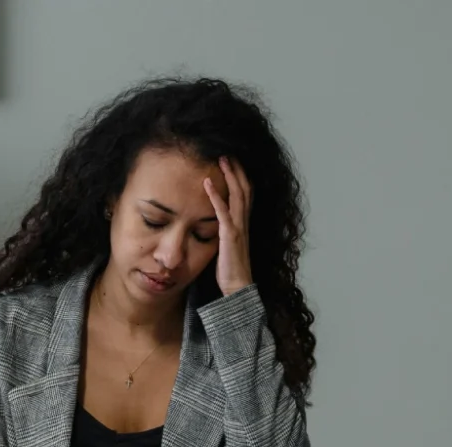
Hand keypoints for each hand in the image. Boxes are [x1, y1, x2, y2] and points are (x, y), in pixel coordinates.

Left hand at [203, 156, 253, 295]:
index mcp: (243, 224)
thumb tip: (214, 223)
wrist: (237, 288)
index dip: (241, 176)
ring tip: (222, 159)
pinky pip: (223, 213)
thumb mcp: (226, 245)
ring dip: (230, 176)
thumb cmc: (230, 269)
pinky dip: (215, 197)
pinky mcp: (230, 237)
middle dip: (237, 169)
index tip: (234, 161)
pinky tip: (206, 184)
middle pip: (244, 189)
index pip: (245, 194)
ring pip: (237, 196)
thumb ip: (223, 231)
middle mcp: (243, 223)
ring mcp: (238, 229)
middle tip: (228, 152)